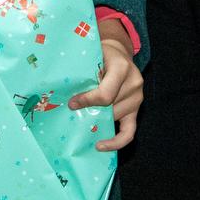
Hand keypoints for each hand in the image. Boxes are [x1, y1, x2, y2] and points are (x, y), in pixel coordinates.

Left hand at [67, 17, 141, 151]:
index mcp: (122, 68)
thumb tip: (62, 89)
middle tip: (73, 116)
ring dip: (98, 122)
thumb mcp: (92, 55)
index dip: (87, 101)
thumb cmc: (101, 53)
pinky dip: (116, 142)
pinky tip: (100, 146)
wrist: (118, 52)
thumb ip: (83, 70)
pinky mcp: (136, 109)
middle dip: (90, 112)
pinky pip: (129, 131)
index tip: (72, 104)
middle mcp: (134, 83)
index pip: (105, 94)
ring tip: (82, 124)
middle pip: (109, 108)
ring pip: (115, 118)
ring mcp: (137, 98)